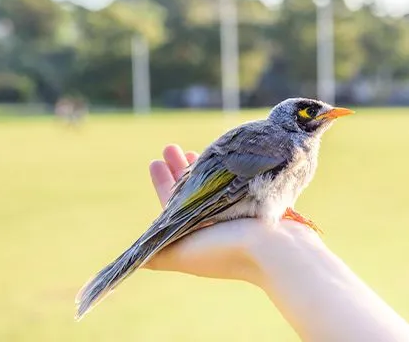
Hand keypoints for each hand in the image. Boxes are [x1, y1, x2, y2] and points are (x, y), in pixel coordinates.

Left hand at [142, 144, 278, 283]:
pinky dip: (229, 168)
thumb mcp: (182, 254)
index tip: (156, 161)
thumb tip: (132, 263)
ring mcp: (239, 213)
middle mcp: (216, 224)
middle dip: (179, 169)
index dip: (164, 183)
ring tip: (190, 148)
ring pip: (216, 185)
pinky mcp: (258, 203)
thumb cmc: (227, 250)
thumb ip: (156, 255)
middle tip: (170, 147)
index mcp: (197, 236)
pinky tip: (226, 154)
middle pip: (193, 192)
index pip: (173, 206)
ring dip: (202, 165)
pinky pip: (239, 181)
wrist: (277, 250)